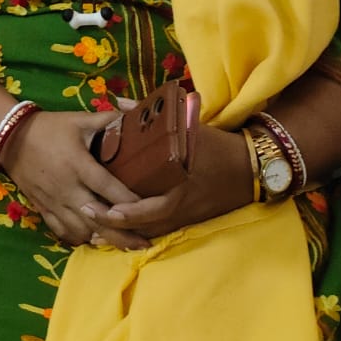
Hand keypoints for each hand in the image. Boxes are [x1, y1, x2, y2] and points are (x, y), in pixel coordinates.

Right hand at [0, 109, 149, 249]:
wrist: (9, 138)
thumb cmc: (48, 128)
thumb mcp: (78, 120)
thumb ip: (108, 120)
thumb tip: (137, 116)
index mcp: (78, 165)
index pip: (109, 188)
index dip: (131, 201)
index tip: (151, 209)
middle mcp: (67, 188)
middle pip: (98, 219)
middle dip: (123, 233)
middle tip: (145, 243)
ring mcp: (53, 202)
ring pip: (82, 230)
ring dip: (104, 239)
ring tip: (126, 245)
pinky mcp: (43, 209)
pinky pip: (63, 232)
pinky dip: (80, 239)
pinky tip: (95, 240)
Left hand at [87, 123, 253, 238]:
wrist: (251, 169)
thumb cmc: (216, 146)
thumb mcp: (189, 127)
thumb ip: (153, 116)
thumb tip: (122, 103)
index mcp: (181, 183)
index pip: (155, 206)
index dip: (130, 211)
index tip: (108, 209)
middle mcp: (182, 205)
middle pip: (146, 224)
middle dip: (116, 224)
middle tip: (89, 216)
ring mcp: (186, 216)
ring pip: (151, 232)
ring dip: (123, 234)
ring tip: (94, 235)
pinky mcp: (189, 221)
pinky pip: (161, 232)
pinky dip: (139, 235)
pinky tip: (119, 237)